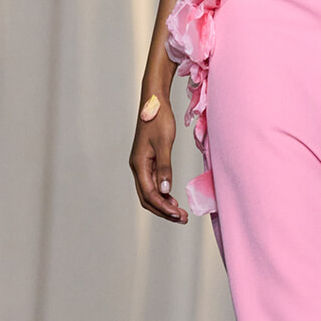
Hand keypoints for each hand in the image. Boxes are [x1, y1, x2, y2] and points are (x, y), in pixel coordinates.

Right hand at [129, 88, 187, 222]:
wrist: (154, 102)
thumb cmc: (159, 119)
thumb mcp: (164, 143)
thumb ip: (164, 168)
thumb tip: (165, 191)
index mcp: (139, 164)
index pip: (149, 194)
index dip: (163, 207)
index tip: (178, 215)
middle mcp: (137, 167)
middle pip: (147, 198)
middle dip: (163, 211)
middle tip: (182, 219)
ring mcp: (142, 165)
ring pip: (150, 193)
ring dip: (164, 205)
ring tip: (180, 214)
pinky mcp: (147, 161)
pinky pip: (153, 183)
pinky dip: (163, 194)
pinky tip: (173, 200)